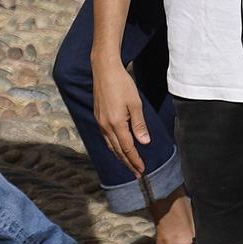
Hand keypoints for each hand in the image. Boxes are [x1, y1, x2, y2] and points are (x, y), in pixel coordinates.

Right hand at [95, 61, 148, 175]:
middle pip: (118, 150)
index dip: (135, 160)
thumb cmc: (122, 84)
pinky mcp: (98, 116)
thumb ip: (139, 125)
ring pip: (110, 145)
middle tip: (137, 173)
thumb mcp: (135, 103)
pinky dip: (113, 146)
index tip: (142, 170)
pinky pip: (106, 137)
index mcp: (116, 124)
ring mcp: (100, 121)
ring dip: (120, 156)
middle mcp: (105, 126)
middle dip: (128, 162)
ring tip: (128, 164)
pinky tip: (118, 147)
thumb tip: (144, 142)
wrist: (104, 70)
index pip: (127, 148)